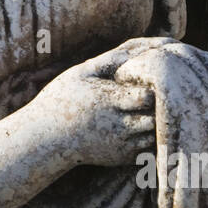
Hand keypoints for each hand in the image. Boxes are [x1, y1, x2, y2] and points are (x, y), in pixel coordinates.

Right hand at [41, 46, 158, 167]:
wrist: (45, 137)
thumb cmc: (61, 99)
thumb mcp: (79, 73)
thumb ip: (108, 61)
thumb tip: (133, 50)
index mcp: (109, 100)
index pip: (148, 96)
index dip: (152, 88)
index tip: (148, 82)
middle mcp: (117, 124)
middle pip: (157, 117)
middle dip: (161, 107)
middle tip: (159, 97)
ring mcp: (120, 143)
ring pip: (156, 135)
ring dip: (157, 124)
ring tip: (149, 112)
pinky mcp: (121, 157)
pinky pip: (148, 150)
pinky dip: (151, 139)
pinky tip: (141, 127)